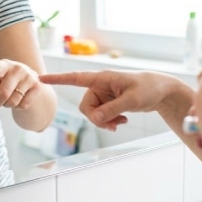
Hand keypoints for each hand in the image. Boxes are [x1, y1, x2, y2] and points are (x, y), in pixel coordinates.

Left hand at [0, 59, 40, 109]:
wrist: (23, 79)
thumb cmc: (3, 80)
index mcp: (4, 64)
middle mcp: (18, 68)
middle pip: (4, 93)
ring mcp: (29, 76)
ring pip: (13, 101)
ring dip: (7, 105)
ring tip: (7, 99)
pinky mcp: (37, 86)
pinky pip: (24, 105)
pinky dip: (17, 107)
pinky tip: (17, 99)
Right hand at [39, 70, 191, 130]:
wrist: (161, 91)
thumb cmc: (148, 89)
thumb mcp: (132, 100)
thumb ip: (112, 109)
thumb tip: (95, 118)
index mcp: (102, 78)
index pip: (76, 78)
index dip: (58, 79)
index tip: (40, 78)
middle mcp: (99, 85)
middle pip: (85, 106)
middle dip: (97, 118)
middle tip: (114, 124)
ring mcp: (103, 94)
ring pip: (93, 113)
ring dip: (105, 121)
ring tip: (121, 122)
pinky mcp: (108, 102)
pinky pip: (100, 115)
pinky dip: (109, 121)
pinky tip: (122, 121)